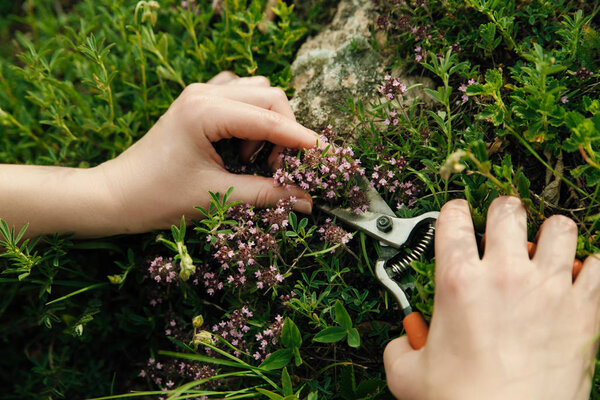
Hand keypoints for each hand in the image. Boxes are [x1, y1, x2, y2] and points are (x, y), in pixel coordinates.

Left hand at [97, 72, 317, 233]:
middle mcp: (204, 93)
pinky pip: (239, 95)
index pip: (271, 119)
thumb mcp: (217, 198)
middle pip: (270, 98)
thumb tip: (308, 200)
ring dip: (269, 124)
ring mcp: (199, 93)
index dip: (303, 139)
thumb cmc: (158, 198)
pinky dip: (252, 117)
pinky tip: (242, 143)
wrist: (117, 195)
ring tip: (255, 159)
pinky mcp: (197, 102)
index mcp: (206, 112)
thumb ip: (267, 195)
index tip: (328, 156)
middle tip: (279, 170)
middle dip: (286, 133)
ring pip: (258, 93)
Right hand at [384, 196, 599, 399]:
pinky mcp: (584, 311)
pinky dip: (590, 268)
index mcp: (459, 281)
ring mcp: (549, 288)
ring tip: (543, 249)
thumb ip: (399, 348)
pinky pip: (599, 267)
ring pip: (560, 228)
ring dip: (550, 233)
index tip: (457, 220)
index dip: (452, 213)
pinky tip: (576, 278)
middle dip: (502, 212)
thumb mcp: (408, 375)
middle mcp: (505, 274)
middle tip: (501, 228)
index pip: (453, 217)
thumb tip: (405, 341)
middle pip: (508, 210)